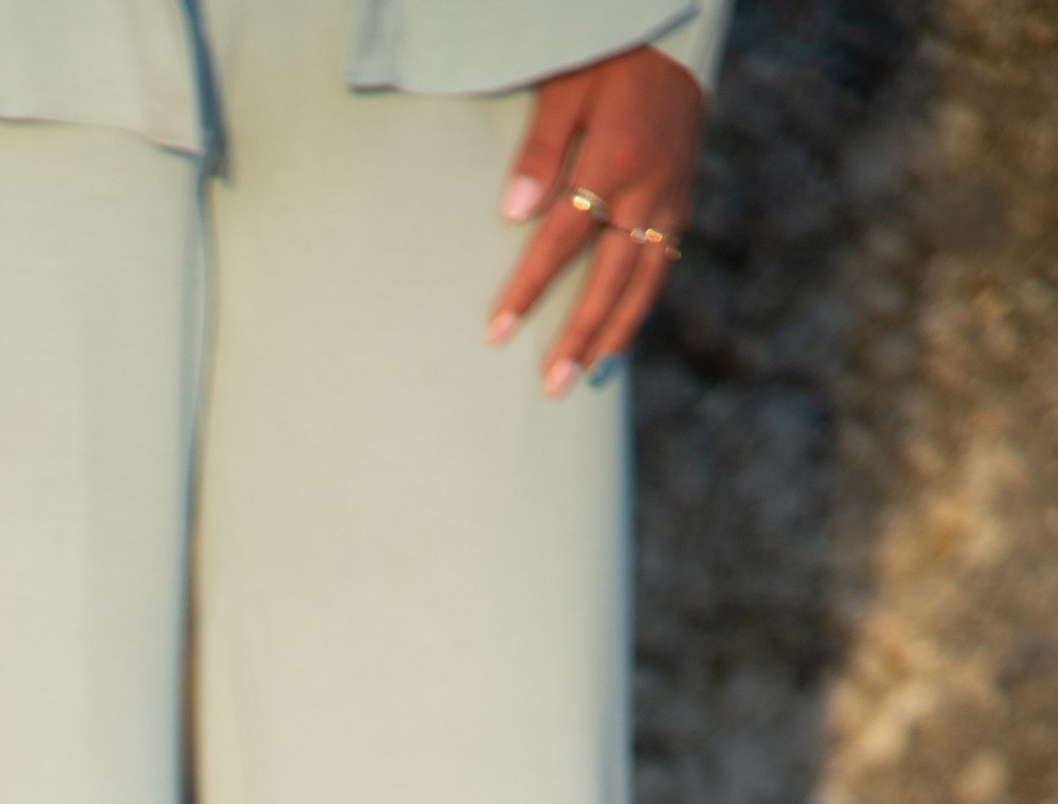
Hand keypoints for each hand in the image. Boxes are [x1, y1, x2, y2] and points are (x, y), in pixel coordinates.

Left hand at [488, 48, 704, 393]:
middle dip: (580, 334)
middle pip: (611, 277)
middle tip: (552, 386)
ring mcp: (672, 198)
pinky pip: (663, 266)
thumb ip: (539, 150)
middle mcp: (650, 188)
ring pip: (646, 281)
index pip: (563, 238)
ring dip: (617, 334)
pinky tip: (618, 339)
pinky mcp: (682, 202)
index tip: (499, 331)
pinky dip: (641, 306)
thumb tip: (513, 213)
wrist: (671, 41)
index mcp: (616, 159)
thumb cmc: (604, 63)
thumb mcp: (564, 89)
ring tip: (588, 378)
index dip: (530, 288)